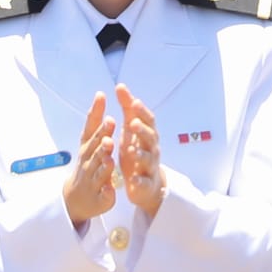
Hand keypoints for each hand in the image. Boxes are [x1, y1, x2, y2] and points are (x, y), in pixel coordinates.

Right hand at [63, 91, 117, 225]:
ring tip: (109, 157)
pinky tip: (110, 189)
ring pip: (99, 171)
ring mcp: (93, 180)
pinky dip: (106, 192)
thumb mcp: (90, 141)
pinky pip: (104, 195)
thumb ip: (96, 121)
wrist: (77, 199)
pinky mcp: (101, 198)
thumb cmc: (87, 164)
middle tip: (110, 123)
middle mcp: (88, 162)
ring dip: (104, 164)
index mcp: (88, 148)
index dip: (96, 112)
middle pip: (96, 148)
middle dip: (102, 136)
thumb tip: (100, 94)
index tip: (101, 96)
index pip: (91, 127)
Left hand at [115, 84, 166, 216]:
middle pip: (150, 137)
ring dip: (140, 154)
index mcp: (146, 134)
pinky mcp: (146, 184)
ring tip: (131, 150)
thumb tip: (121, 86)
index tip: (133, 101)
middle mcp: (151, 148)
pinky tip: (133, 180)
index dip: (142, 111)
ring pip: (148, 159)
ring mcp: (149, 166)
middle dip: (142, 130)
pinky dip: (140, 181)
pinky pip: (144, 182)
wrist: (147, 185)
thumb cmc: (137, 151)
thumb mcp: (131, 130)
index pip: (148, 120)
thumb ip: (127, 109)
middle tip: (132, 123)